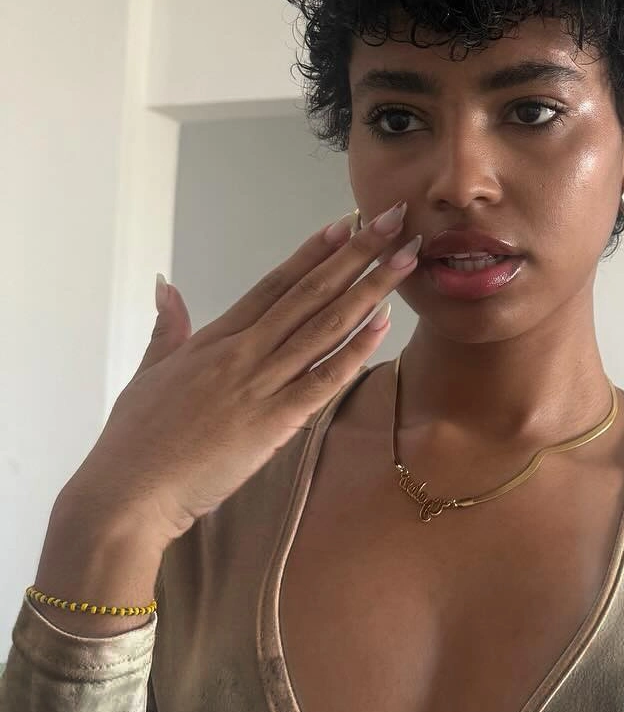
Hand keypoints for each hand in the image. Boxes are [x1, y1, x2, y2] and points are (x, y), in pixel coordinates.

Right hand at [65, 203, 420, 546]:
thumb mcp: (147, 372)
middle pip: (310, 293)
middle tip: (394, 221)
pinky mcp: (275, 421)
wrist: (129, 490)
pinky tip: (384, 322)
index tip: (346, 223)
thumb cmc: (136, 439)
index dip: (314, 252)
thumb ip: (166, 328)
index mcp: (215, 338)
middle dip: (357, 254)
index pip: (275, 284)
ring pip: (325, 326)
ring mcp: (261, 384)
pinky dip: (356, 348)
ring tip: (406, 259)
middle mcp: (243, 352)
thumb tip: (166, 286)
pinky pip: (324, 378)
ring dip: (370, 290)